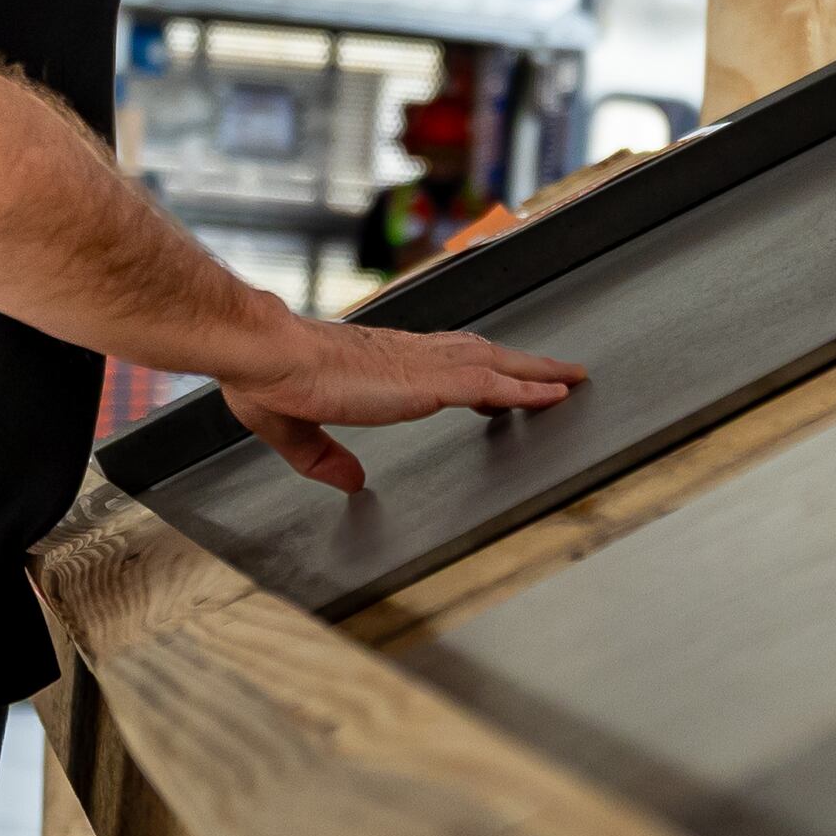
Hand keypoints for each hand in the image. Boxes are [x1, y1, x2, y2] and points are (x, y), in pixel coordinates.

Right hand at [219, 318, 585, 494]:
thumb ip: (325, 458)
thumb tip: (352, 481)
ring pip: (496, 364)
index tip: (502, 381)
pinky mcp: (425, 381)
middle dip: (523, 365)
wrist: (265, 354)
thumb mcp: (295, 430)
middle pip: (483, 355)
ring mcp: (421, 365)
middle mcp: (409, 356)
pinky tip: (551, 396)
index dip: (478, 370)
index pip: (444, 362)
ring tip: (570, 380)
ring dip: (536, 372)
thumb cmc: (269, 378)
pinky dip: (525, 390)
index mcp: (380, 364)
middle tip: (559, 374)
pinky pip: (490, 386)